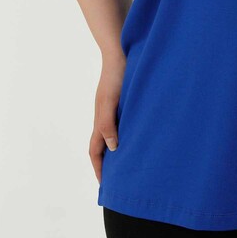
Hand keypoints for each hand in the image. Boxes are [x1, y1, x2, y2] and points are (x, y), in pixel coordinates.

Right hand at [89, 56, 125, 184]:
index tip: (104, 185)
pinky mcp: (125, 102)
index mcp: (100, 120)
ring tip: (131, 164)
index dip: (98, 168)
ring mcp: (115, 109)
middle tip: (118, 181)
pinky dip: (129, 135)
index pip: (95, 151)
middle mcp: (106, 117)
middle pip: (103, 146)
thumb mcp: (110, 101)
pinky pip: (125, 123)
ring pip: (114, 135)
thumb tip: (112, 149)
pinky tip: (141, 137)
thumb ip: (108, 124)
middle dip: (107, 164)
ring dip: (118, 151)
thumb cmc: (116, 76)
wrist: (122, 52)